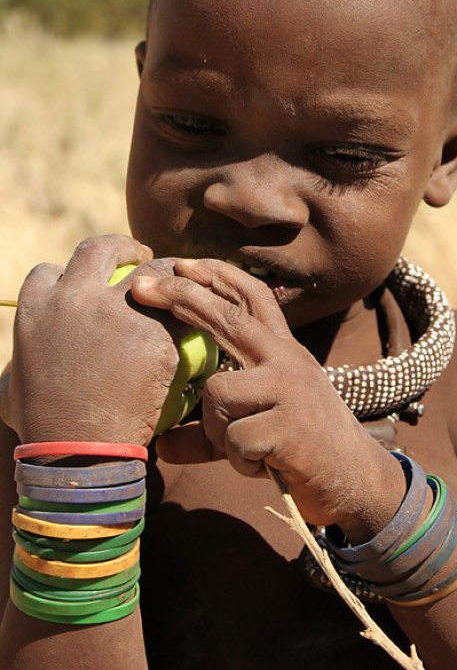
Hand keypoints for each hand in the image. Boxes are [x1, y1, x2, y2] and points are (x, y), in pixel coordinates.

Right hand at [1, 235, 185, 446]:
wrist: (80, 451)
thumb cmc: (42, 429)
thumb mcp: (11, 390)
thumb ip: (18, 366)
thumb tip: (20, 366)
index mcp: (36, 307)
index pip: (48, 271)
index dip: (66, 273)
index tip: (86, 282)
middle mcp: (74, 298)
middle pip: (99, 249)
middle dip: (122, 247)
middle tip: (141, 254)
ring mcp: (116, 311)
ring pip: (151, 271)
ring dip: (166, 272)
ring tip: (178, 280)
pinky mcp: (154, 331)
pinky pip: (180, 309)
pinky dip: (190, 310)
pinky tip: (197, 316)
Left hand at [132, 259, 405, 536]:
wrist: (356, 481)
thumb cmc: (301, 449)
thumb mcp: (255, 429)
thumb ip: (211, 431)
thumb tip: (162, 445)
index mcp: (283, 352)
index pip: (252, 300)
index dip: (218, 278)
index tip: (182, 263)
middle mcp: (288, 361)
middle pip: (230, 317)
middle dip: (182, 298)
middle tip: (140, 287)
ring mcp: (291, 391)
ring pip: (218, 396)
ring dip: (221, 433)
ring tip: (251, 451)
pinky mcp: (291, 429)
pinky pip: (234, 441)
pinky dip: (242, 462)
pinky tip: (267, 466)